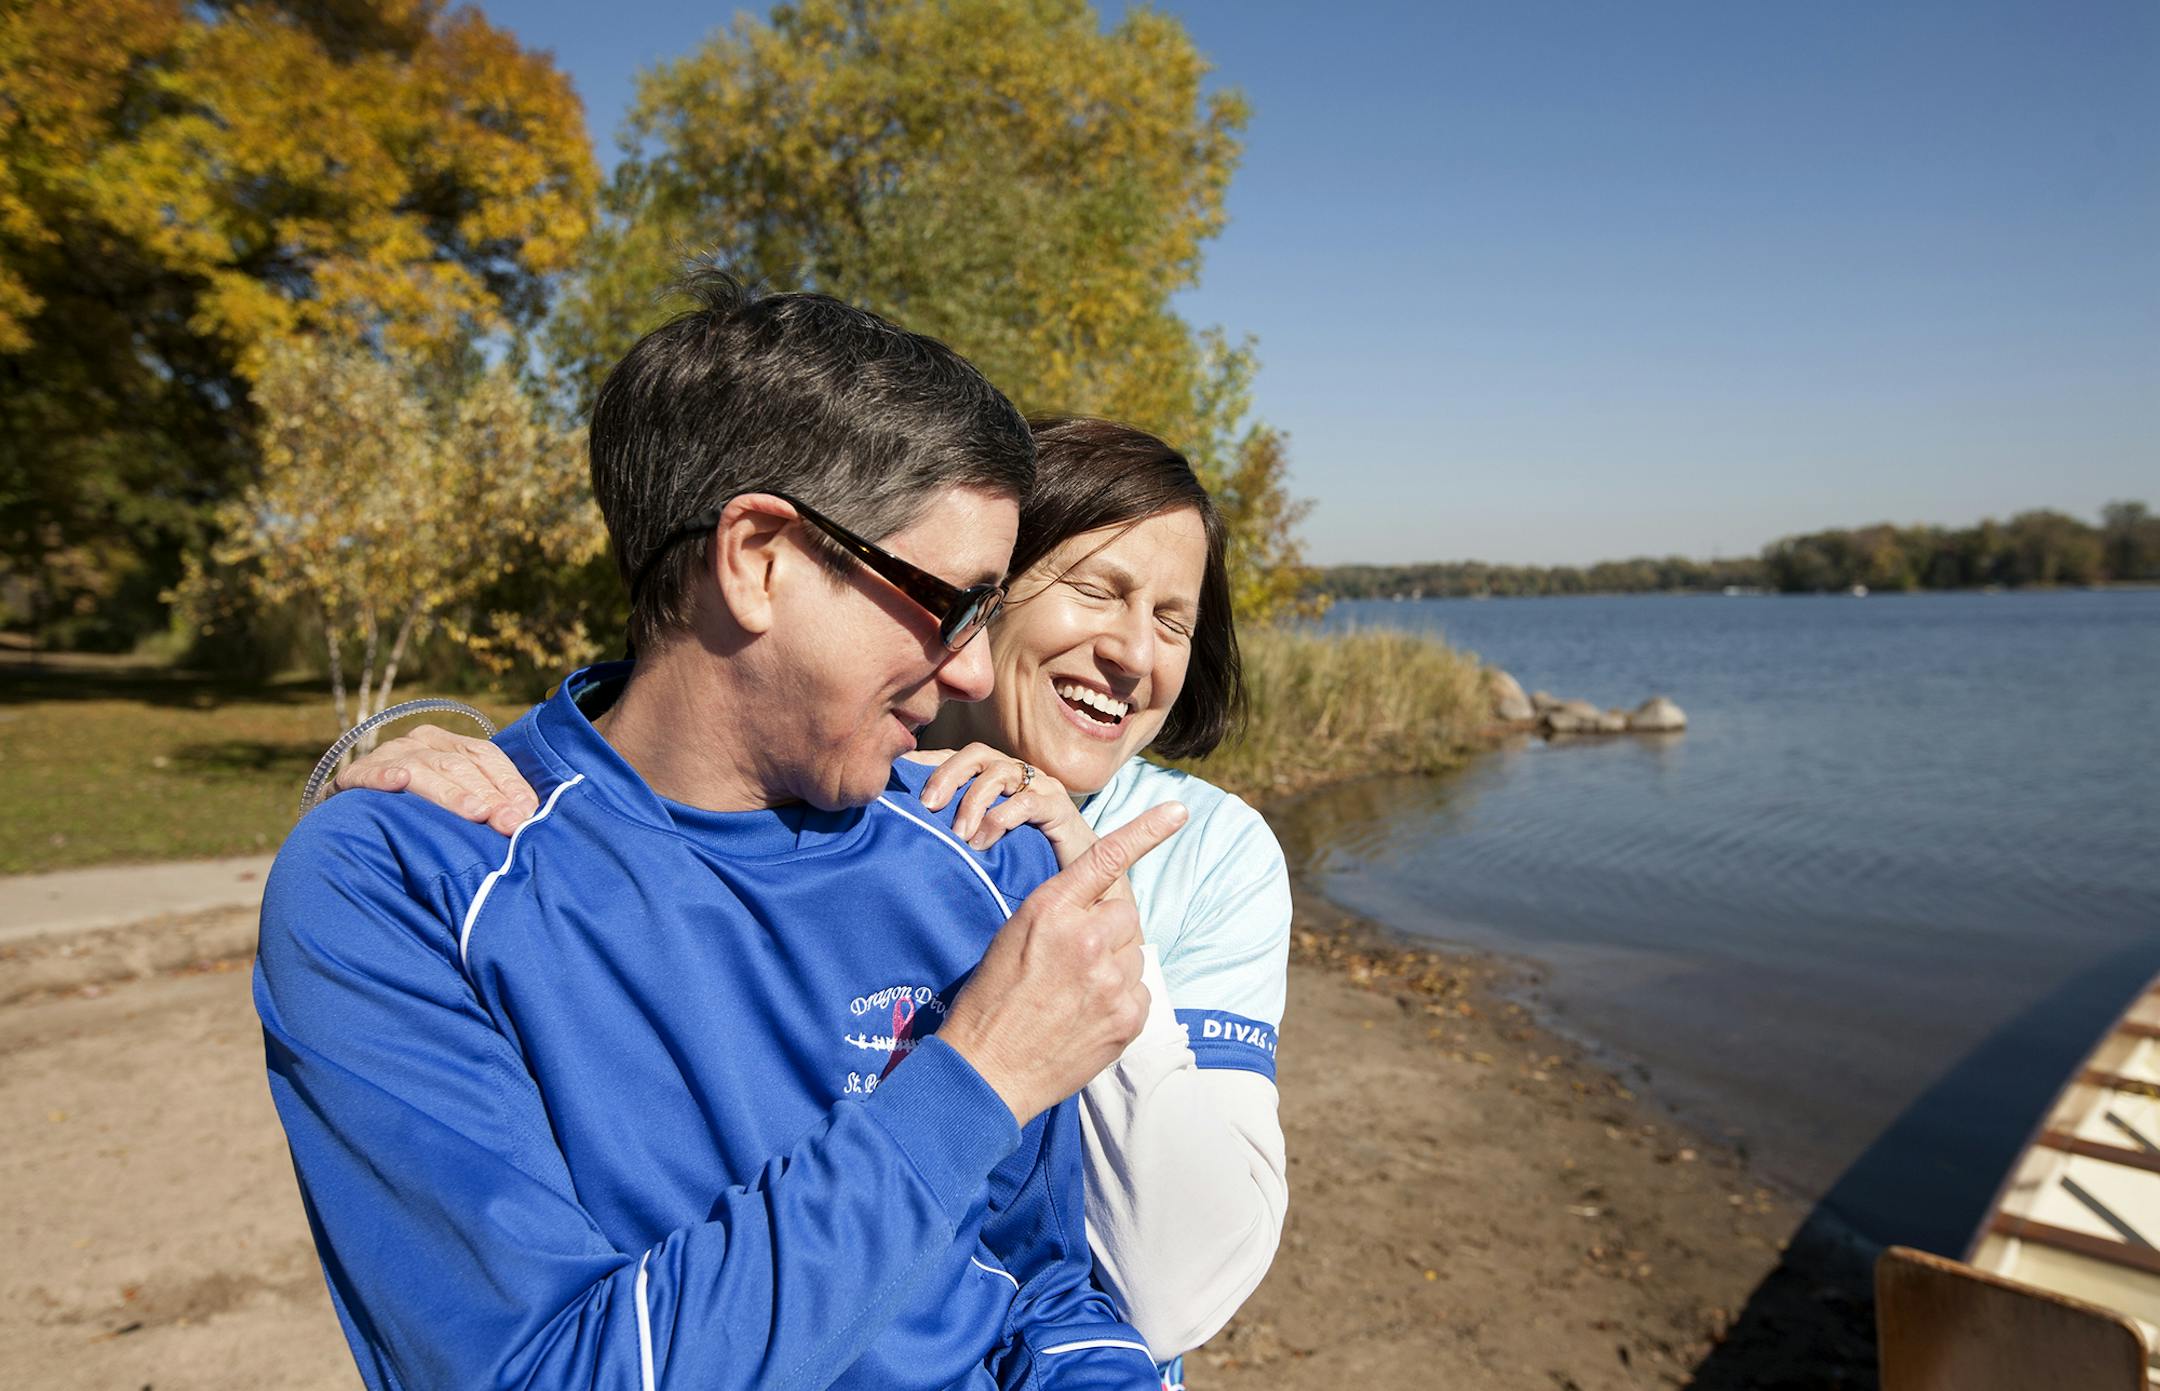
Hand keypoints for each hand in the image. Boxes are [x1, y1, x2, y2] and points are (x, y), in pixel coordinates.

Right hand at [330, 725, 538, 834]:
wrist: (355, 813)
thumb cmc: (419, 808)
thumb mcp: (455, 799)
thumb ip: (488, 802)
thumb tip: (526, 819)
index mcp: (450, 744)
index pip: (486, 756)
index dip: (509, 782)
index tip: (528, 812)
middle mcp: (421, 743)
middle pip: (460, 765)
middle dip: (489, 796)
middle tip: (510, 823)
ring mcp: (387, 756)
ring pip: (423, 769)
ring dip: (450, 793)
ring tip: (475, 813)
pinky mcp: (354, 774)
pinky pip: (369, 773)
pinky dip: (382, 777)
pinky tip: (397, 784)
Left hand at [913, 743, 1098, 868]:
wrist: (1083, 883)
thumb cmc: (1028, 863)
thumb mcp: (984, 844)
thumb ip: (957, 832)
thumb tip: (911, 835)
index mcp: (997, 778)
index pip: (957, 757)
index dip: (929, 763)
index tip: (899, 777)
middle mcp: (1018, 775)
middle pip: (977, 754)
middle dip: (947, 775)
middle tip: (927, 806)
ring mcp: (1041, 787)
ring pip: (1001, 772)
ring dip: (973, 801)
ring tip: (958, 834)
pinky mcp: (1059, 807)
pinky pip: (1027, 801)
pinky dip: (1001, 818)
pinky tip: (984, 842)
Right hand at [937, 801, 1186, 1126]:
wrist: (988, 1070)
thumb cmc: (992, 999)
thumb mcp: (1013, 935)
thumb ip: (1062, 912)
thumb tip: (1104, 907)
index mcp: (1051, 909)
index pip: (1106, 858)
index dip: (1145, 831)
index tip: (1177, 811)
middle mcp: (1086, 938)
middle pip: (1125, 913)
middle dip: (1107, 929)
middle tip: (1075, 958)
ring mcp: (1111, 980)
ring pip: (1134, 953)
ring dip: (1113, 964)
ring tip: (1074, 992)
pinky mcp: (1128, 1017)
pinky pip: (1139, 991)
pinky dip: (1120, 999)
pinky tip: (1086, 1014)